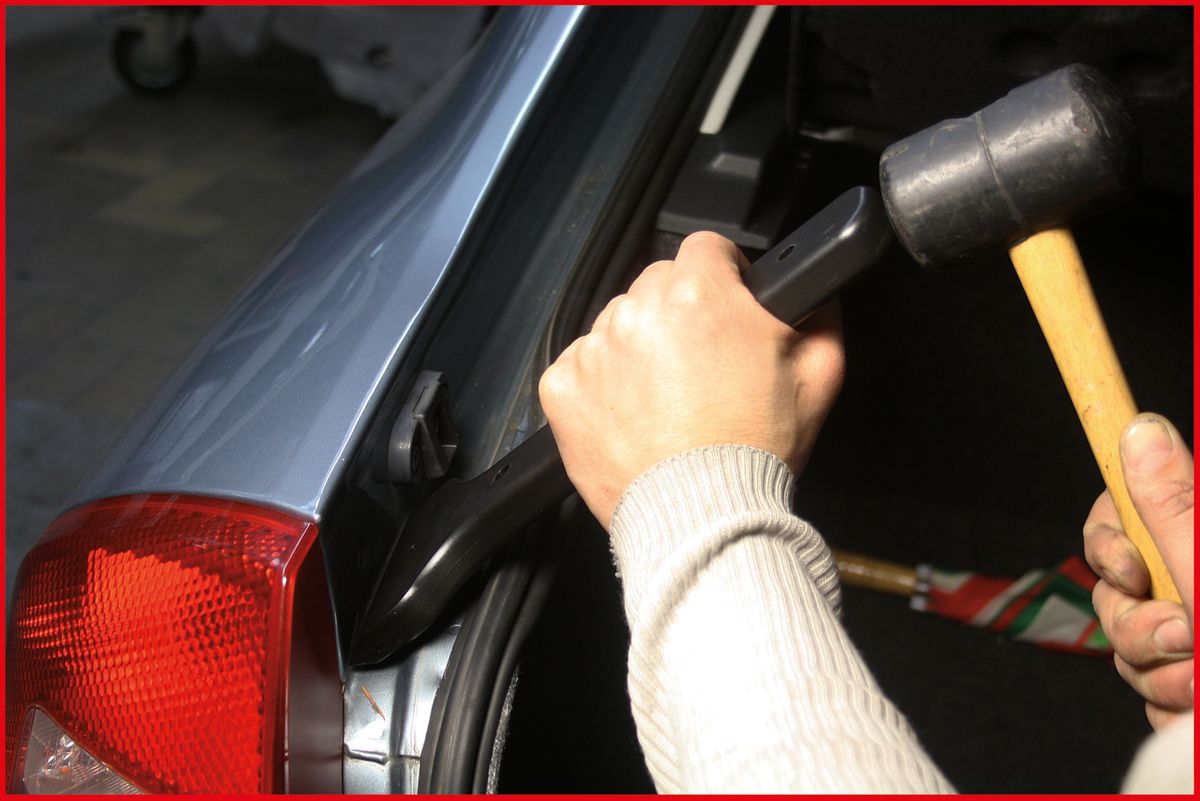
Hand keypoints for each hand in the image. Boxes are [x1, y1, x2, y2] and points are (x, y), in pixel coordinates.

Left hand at [539, 231, 844, 528]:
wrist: (702, 516)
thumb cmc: (756, 451)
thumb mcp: (820, 376)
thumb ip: (820, 315)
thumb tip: (816, 291)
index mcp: (700, 295)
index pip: (706, 248)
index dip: (723, 274)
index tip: (726, 301)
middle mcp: (640, 312)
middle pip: (657, 284)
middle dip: (680, 313)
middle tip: (701, 364)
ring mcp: (595, 349)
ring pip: (618, 324)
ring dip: (639, 348)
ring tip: (667, 399)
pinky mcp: (562, 388)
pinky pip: (581, 366)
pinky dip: (602, 386)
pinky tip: (633, 416)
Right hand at [1084, 413, 1193, 729]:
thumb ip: (1171, 504)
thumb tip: (1142, 428)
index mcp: (1194, 540)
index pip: (1118, 515)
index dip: (1109, 542)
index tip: (1131, 570)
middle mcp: (1191, 580)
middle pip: (1116, 589)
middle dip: (1137, 624)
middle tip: (1183, 638)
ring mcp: (1192, 636)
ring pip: (1130, 648)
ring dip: (1158, 675)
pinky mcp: (1194, 687)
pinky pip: (1154, 695)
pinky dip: (1172, 708)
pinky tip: (1198, 713)